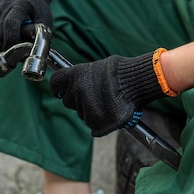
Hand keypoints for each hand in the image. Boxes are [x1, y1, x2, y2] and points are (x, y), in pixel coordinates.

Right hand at [0, 0, 52, 52]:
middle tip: (17, 52)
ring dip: (1, 46)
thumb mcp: (44, 20)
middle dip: (7, 46)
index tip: (19, 50)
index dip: (12, 40)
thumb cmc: (38, 12)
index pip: (10, 24)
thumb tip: (31, 52)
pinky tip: (5, 44)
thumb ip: (38, 34)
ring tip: (12, 48)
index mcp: (20, 5)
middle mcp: (4, 6)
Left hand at [50, 51, 171, 136]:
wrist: (137, 81)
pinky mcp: (95, 124)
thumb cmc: (122, 71)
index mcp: (76, 74)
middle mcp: (77, 91)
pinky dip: (102, 122)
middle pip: (68, 101)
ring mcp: (85, 109)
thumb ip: (85, 78)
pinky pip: (94, 126)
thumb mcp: (98, 67)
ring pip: (82, 114)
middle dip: (79, 100)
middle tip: (96, 96)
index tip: (62, 91)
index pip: (56, 83)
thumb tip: (79, 83)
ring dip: (92, 110)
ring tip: (109, 102)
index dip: (59, 88)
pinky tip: (113, 112)